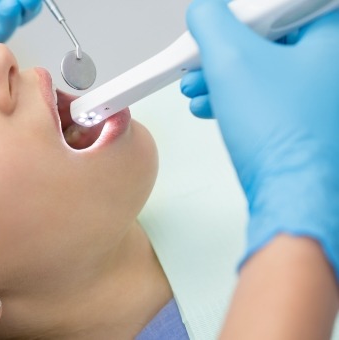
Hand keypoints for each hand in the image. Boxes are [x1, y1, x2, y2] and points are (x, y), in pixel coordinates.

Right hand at [180, 0, 338, 278]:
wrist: (294, 194)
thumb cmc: (283, 138)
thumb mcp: (232, 60)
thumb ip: (211, 23)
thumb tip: (204, 11)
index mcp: (330, 37)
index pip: (277, 6)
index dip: (240, 14)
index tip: (217, 23)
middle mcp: (330, 63)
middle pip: (268, 35)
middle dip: (224, 49)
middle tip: (202, 57)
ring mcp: (320, 94)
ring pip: (264, 68)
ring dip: (222, 76)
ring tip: (196, 87)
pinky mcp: (305, 118)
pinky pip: (266, 94)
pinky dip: (235, 96)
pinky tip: (210, 104)